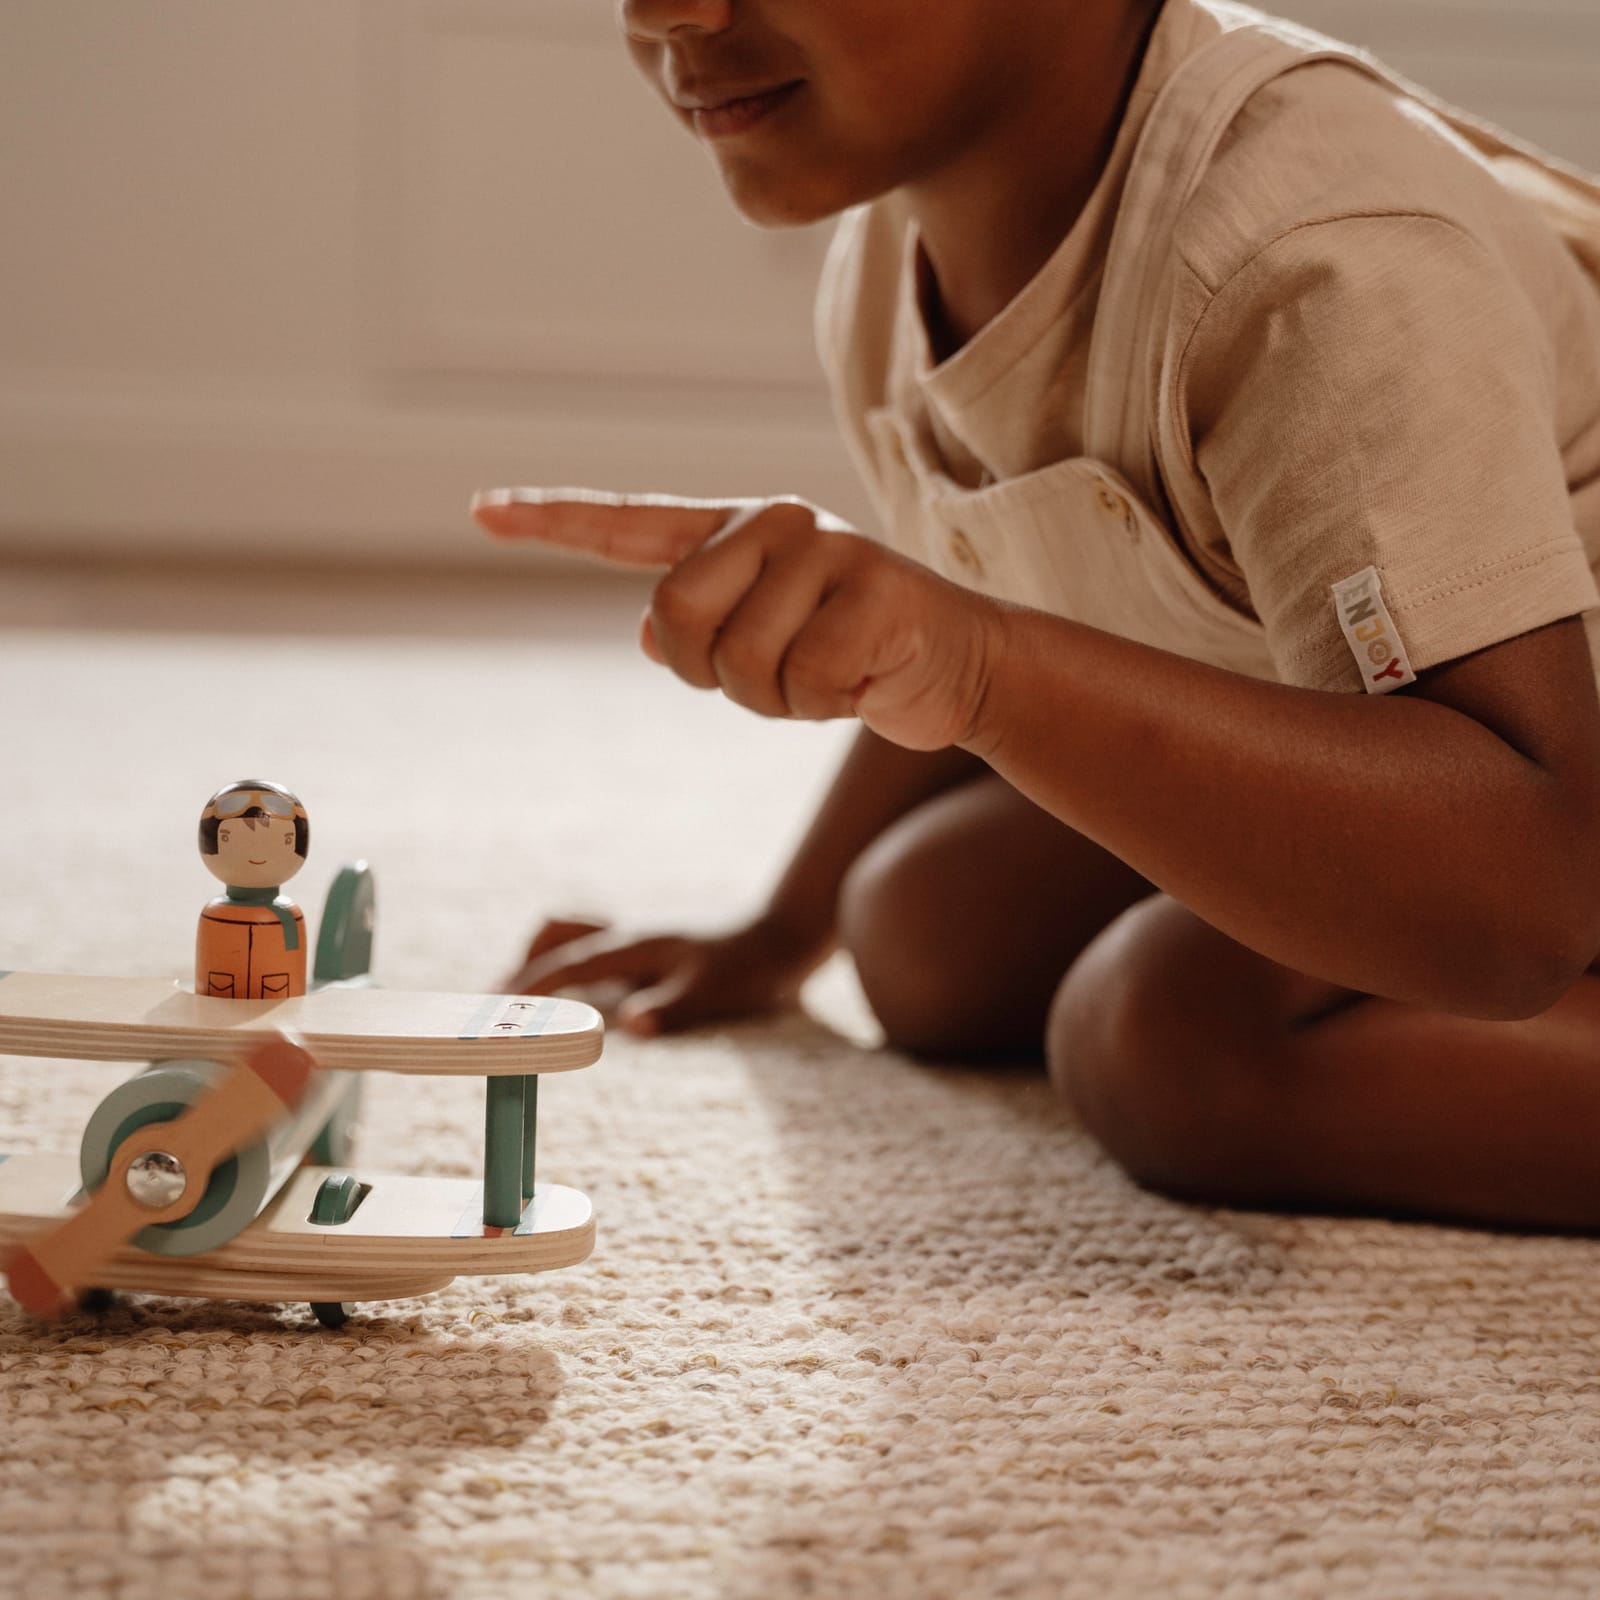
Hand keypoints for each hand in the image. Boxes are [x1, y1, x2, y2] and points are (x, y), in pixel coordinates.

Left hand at [471, 488, 999, 751]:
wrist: (958, 665)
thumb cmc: (850, 656)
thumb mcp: (767, 646)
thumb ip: (705, 630)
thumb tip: (648, 632)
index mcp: (739, 532)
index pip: (631, 526)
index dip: (553, 522)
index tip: (482, 512)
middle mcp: (776, 523)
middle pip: (676, 613)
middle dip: (715, 674)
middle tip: (777, 675)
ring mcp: (827, 550)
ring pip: (740, 662)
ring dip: (779, 700)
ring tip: (830, 673)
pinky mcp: (874, 589)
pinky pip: (804, 683)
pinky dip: (826, 707)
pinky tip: (866, 678)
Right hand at [503, 914, 826, 1036]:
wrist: (784, 935)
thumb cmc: (752, 965)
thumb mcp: (714, 991)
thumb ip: (671, 1007)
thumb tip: (630, 1024)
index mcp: (635, 945)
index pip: (567, 965)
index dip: (528, 988)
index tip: (492, 1011)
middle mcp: (629, 936)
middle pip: (556, 936)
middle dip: (522, 966)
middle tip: (493, 1006)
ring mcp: (638, 939)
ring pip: (572, 933)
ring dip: (543, 957)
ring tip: (521, 998)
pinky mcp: (649, 949)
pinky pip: (593, 948)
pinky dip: (570, 962)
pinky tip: (573, 995)